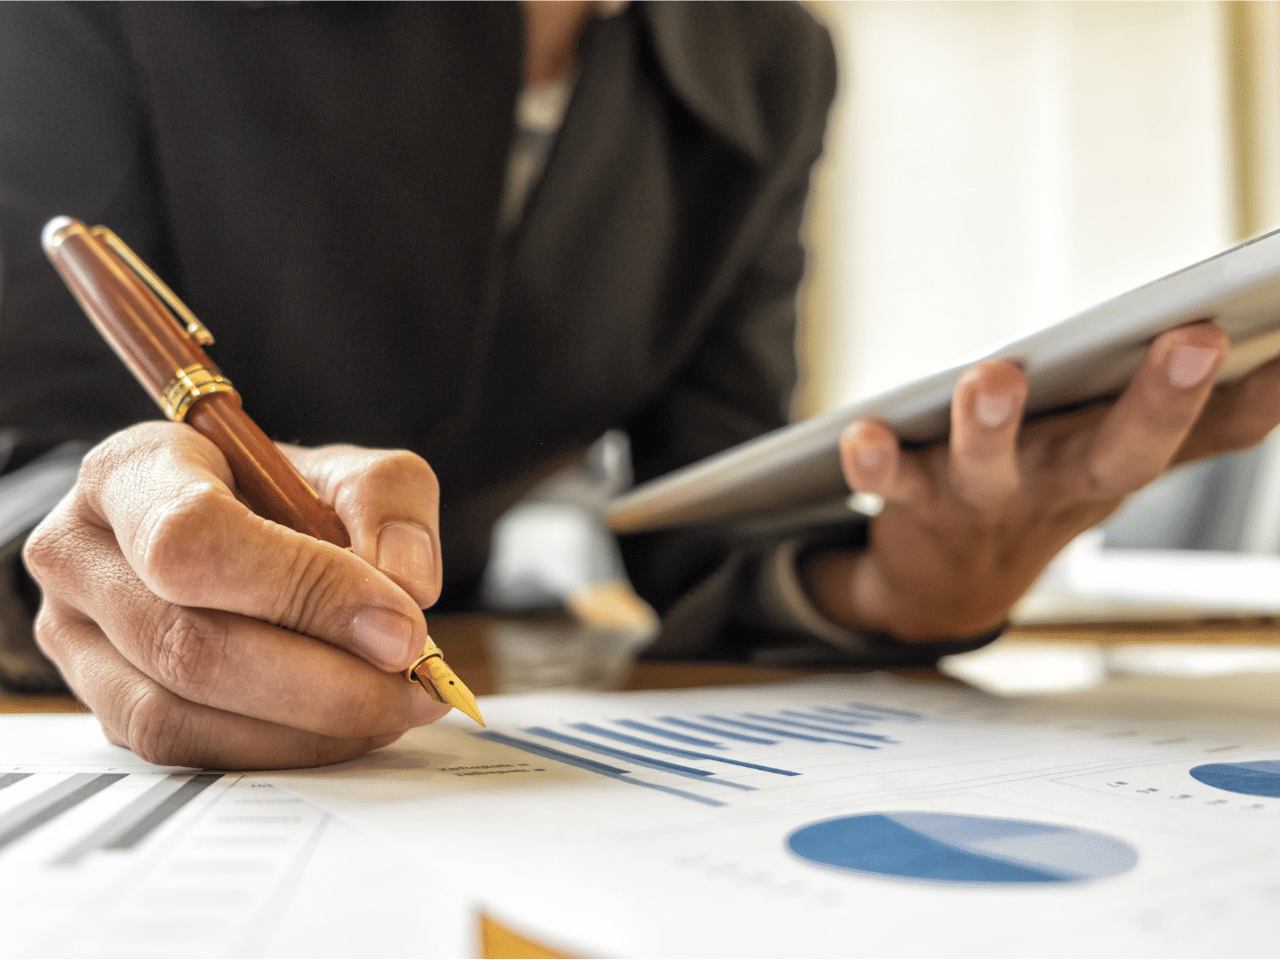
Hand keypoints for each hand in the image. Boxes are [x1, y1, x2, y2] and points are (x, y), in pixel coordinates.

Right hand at [23, 422, 450, 768]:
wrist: (235, 532)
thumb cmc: (282, 497)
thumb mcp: (345, 470)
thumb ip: (388, 500)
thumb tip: (407, 583)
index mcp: (131, 470)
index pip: (193, 538)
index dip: (303, 590)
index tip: (401, 627)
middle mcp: (79, 553)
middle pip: (187, 642)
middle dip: (323, 679)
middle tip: (416, 683)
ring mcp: (75, 639)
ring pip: (179, 712)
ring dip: (306, 727)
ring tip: (393, 707)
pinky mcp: (101, 705)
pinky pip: (186, 750)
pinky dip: (279, 750)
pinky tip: (347, 730)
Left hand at [804, 322, 1279, 639]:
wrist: (946, 586)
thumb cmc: (1047, 492)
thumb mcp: (1126, 459)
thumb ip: (1207, 420)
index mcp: (1114, 462)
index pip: (1203, 434)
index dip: (1254, 396)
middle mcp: (1058, 483)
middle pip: (1120, 454)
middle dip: (1160, 401)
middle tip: (1196, 339)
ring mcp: (983, 498)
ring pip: (991, 465)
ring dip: (993, 424)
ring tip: (995, 377)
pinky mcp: (910, 501)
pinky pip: (890, 482)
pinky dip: (875, 462)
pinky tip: (861, 433)